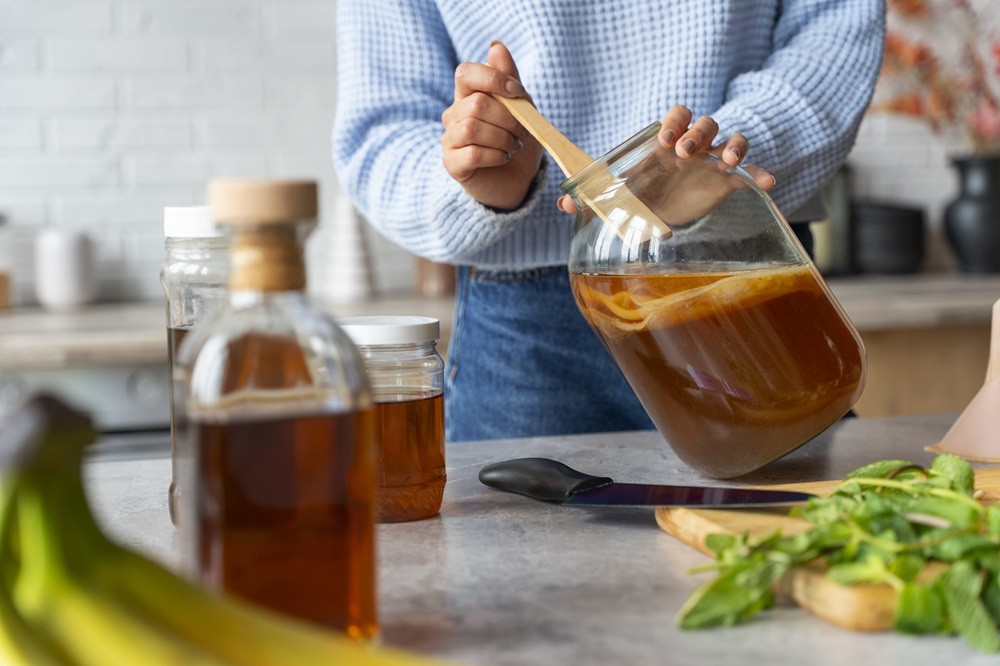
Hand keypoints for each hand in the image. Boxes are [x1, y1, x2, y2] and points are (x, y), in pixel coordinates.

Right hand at [441, 42, 542, 210]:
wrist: (517, 179)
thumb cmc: (516, 139)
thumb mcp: (521, 106)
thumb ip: (508, 78)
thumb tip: (495, 46)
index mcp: (468, 95)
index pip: (466, 73)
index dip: (493, 78)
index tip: (518, 93)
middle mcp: (453, 115)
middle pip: (476, 104)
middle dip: (508, 117)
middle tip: (522, 132)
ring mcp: (450, 140)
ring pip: (472, 128)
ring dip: (502, 137)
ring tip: (514, 146)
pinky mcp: (452, 164)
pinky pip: (472, 153)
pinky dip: (495, 155)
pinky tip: (504, 157)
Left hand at [556, 105, 774, 213]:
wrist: (665, 215)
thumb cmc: (642, 196)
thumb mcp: (620, 198)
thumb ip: (594, 198)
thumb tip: (564, 204)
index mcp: (667, 145)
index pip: (676, 117)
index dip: (675, 123)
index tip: (666, 141)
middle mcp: (693, 149)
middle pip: (706, 123)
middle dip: (698, 133)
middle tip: (685, 152)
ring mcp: (713, 164)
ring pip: (732, 137)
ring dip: (733, 144)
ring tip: (728, 161)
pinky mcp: (729, 183)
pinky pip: (752, 172)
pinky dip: (761, 174)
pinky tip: (767, 183)